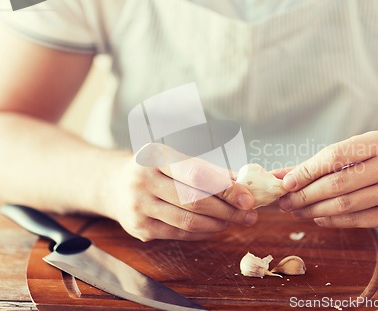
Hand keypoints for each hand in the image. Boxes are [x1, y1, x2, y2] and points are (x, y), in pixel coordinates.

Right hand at [102, 146, 256, 241]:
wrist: (114, 185)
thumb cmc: (155, 169)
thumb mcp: (177, 160)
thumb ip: (209, 170)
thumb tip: (244, 183)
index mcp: (155, 156)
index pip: (196, 174)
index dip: (225, 188)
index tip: (248, 198)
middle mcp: (143, 180)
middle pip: (195, 201)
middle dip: (228, 211)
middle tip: (249, 215)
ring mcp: (139, 206)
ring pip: (189, 222)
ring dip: (218, 224)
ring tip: (234, 220)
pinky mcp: (139, 228)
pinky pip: (180, 234)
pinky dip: (203, 233)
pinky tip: (215, 227)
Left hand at [278, 131, 377, 233]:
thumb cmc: (374, 167)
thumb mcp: (354, 157)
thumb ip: (317, 164)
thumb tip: (276, 176)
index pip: (335, 155)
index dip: (307, 170)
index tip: (285, 183)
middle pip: (337, 182)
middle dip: (305, 194)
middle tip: (285, 202)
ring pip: (344, 203)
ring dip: (314, 210)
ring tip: (296, 211)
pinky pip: (356, 220)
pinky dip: (331, 220)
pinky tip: (317, 218)